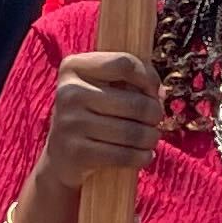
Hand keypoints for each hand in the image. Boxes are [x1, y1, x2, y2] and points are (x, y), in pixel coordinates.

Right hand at [33, 50, 161, 204]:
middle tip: (154, 121)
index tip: (154, 93)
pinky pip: (125, 155)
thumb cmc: (90, 116)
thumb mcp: (100, 89)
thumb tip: (159, 92)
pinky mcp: (77, 153)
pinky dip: (142, 157)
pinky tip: (144, 155)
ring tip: (150, 139)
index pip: (124, 64)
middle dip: (155, 115)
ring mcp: (70, 123)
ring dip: (151, 138)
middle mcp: (69, 92)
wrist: (62, 158)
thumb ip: (129, 80)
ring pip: (134, 132)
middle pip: (137, 102)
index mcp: (74, 68)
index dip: (149, 78)